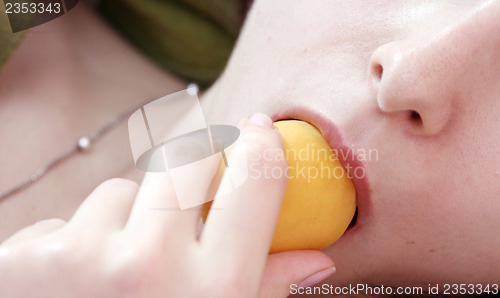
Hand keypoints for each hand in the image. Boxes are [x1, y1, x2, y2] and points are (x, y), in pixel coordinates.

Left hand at [0, 114, 334, 297]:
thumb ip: (266, 291)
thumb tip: (317, 260)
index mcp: (212, 292)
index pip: (256, 181)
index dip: (264, 146)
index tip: (261, 132)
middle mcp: (148, 266)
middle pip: (185, 163)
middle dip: (192, 176)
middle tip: (186, 208)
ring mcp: (81, 257)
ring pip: (121, 192)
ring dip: (126, 221)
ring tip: (117, 276)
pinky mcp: (24, 257)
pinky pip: (69, 219)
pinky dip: (78, 243)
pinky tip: (71, 287)